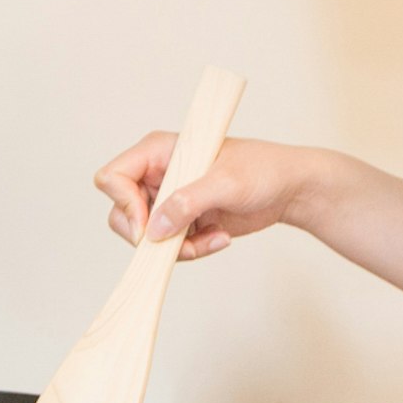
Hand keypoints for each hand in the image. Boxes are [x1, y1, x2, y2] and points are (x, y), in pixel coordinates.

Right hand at [94, 132, 328, 260]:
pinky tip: (218, 238)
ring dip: (176, 247)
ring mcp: (168, 200)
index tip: (148, 226)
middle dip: (148, 236)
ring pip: (146, 237)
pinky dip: (191, 250)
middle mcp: (157, 175)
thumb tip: (153, 229)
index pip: (113, 177)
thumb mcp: (226, 183)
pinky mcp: (182, 221)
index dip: (122, 204)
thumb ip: (187, 202)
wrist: (288, 189)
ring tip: (212, 238)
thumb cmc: (262, 169)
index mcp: (158, 152)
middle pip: (121, 213)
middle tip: (177, 242)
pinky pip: (169, 247)